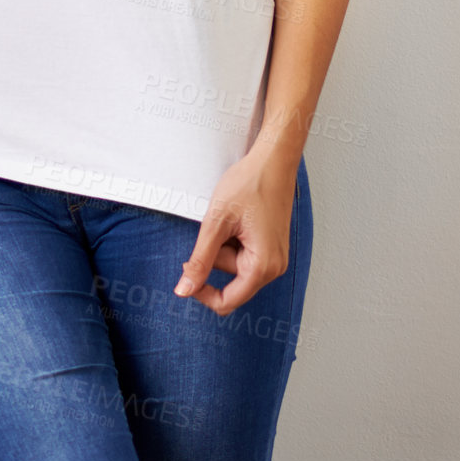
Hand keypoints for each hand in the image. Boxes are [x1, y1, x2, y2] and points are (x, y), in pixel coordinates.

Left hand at [173, 149, 296, 315]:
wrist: (273, 159)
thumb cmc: (250, 183)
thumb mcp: (217, 222)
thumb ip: (200, 260)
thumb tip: (184, 290)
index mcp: (263, 266)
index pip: (227, 301)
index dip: (202, 290)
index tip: (188, 267)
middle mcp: (275, 267)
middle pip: (231, 280)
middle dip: (217, 256)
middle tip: (218, 225)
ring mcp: (275, 257)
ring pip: (237, 266)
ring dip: (226, 246)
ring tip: (232, 218)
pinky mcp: (272, 246)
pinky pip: (246, 254)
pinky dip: (235, 240)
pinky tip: (240, 219)